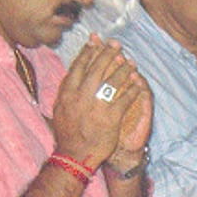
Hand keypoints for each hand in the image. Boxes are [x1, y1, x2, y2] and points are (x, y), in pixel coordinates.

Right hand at [51, 36, 145, 168]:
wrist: (75, 155)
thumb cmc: (67, 133)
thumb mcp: (59, 108)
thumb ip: (65, 91)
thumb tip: (69, 75)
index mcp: (67, 92)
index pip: (78, 66)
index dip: (88, 52)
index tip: (95, 41)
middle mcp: (80, 96)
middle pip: (97, 69)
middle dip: (108, 54)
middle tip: (117, 45)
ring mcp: (95, 106)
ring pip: (112, 81)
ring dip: (123, 69)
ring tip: (131, 62)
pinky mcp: (110, 117)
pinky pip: (124, 99)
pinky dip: (132, 89)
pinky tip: (137, 83)